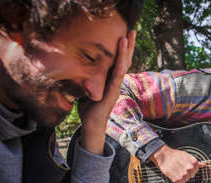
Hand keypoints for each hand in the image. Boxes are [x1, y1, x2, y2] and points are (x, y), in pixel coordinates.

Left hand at [78, 30, 136, 154]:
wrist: (91, 125)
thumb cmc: (88, 109)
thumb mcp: (87, 90)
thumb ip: (88, 80)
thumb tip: (78, 69)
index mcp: (110, 80)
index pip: (118, 61)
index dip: (122, 49)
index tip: (124, 34)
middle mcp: (116, 82)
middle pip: (125, 60)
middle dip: (129, 45)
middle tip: (132, 29)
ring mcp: (116, 87)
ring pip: (123, 65)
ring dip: (126, 50)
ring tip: (128, 36)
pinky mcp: (113, 92)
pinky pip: (118, 75)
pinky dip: (121, 63)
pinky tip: (123, 54)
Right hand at [150, 145, 204, 182]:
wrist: (164, 155)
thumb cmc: (174, 155)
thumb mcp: (187, 156)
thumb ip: (195, 162)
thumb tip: (203, 165)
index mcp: (194, 162)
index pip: (196, 171)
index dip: (190, 170)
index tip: (184, 167)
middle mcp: (190, 168)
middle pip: (191, 176)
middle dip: (186, 173)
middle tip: (179, 168)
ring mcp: (184, 174)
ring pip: (186, 179)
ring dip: (182, 177)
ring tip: (176, 170)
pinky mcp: (178, 179)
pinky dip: (178, 180)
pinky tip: (175, 174)